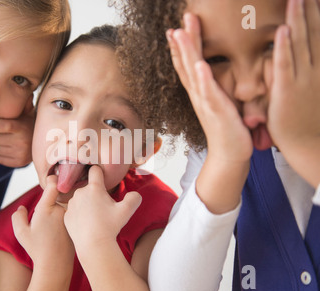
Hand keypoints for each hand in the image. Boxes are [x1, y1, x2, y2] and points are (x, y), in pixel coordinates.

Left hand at [0, 96, 34, 167]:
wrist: (45, 144)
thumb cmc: (30, 124)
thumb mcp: (28, 113)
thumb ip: (23, 103)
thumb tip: (24, 89)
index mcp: (21, 127)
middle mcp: (21, 141)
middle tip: (8, 133)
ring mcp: (20, 154)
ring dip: (1, 145)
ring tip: (12, 141)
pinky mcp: (19, 163)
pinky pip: (0, 159)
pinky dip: (3, 155)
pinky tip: (13, 150)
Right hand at [12, 175, 73, 268]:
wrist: (56, 264)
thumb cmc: (37, 249)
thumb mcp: (21, 233)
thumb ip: (18, 217)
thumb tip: (22, 208)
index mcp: (46, 208)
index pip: (53, 184)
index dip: (52, 179)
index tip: (52, 179)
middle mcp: (61, 210)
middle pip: (63, 194)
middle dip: (59, 196)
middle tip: (56, 200)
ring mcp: (72, 217)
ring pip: (70, 204)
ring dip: (68, 205)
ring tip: (63, 214)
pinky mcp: (79, 223)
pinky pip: (77, 213)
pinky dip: (75, 213)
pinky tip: (72, 222)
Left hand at [65, 166, 141, 252]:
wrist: (93, 245)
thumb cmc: (110, 227)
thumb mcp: (127, 211)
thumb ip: (134, 198)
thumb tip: (135, 195)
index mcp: (94, 188)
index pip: (95, 170)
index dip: (100, 172)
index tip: (102, 178)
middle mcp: (80, 193)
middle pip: (89, 188)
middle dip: (96, 194)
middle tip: (104, 208)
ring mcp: (71, 204)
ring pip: (80, 199)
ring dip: (87, 204)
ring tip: (95, 218)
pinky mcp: (66, 215)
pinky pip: (74, 211)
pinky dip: (80, 215)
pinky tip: (87, 225)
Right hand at [166, 14, 252, 163]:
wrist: (229, 155)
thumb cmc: (227, 128)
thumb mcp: (220, 102)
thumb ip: (214, 87)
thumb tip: (214, 74)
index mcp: (200, 91)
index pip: (187, 64)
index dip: (181, 47)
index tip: (176, 28)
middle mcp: (198, 94)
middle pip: (186, 63)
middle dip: (182, 41)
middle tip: (178, 21)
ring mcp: (205, 103)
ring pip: (192, 73)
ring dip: (185, 53)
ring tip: (179, 33)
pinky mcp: (216, 112)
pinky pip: (208, 93)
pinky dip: (203, 79)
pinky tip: (199, 66)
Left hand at [268, 0, 319, 186]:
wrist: (308, 143)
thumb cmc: (306, 116)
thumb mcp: (311, 86)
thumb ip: (307, 67)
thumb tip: (298, 49)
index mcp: (319, 66)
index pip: (318, 33)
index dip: (316, 13)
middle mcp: (315, 69)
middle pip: (313, 32)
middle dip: (309, 9)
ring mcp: (303, 79)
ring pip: (301, 44)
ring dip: (298, 19)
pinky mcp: (288, 91)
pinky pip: (286, 66)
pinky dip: (285, 48)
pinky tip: (283, 30)